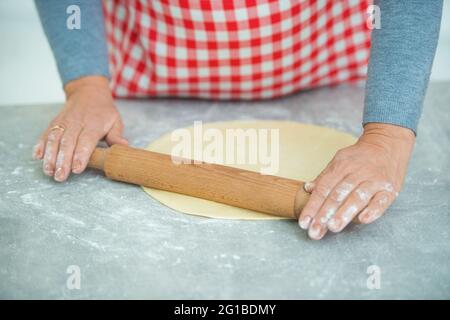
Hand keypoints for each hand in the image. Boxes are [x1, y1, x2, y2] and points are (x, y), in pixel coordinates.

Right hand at [32, 76, 127, 181]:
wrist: (88, 92)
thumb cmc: (103, 111)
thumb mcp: (115, 120)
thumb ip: (116, 135)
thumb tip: (123, 145)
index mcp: (94, 123)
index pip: (86, 140)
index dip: (81, 155)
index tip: (77, 168)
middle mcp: (77, 122)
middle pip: (68, 142)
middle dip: (63, 161)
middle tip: (60, 176)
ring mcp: (64, 122)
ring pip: (55, 139)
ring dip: (50, 156)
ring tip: (49, 170)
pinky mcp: (54, 122)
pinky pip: (46, 133)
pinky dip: (40, 144)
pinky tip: (37, 156)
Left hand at [298, 123, 414, 239]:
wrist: (387, 143)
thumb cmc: (360, 157)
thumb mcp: (340, 161)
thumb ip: (324, 176)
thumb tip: (307, 189)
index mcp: (341, 166)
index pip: (323, 189)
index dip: (312, 206)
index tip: (304, 223)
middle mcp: (356, 173)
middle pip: (337, 195)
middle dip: (324, 215)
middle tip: (315, 231)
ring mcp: (374, 180)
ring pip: (357, 198)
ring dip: (344, 213)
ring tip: (333, 227)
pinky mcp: (390, 188)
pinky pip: (381, 201)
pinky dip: (373, 210)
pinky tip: (363, 220)